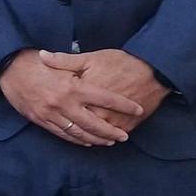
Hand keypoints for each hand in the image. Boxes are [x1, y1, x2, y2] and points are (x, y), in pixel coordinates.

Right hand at [0, 48, 141, 146]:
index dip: (124, 105)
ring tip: (109, 141)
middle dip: (112, 131)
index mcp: (72, 87)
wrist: (9, 69)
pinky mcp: (41, 120)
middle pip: (95, 123)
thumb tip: (101, 78)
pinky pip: (63, 135)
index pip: (106, 99)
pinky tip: (86, 141)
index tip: (137, 109)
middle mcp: (64, 104)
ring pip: (79, 133)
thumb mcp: (61, 63)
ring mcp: (52, 114)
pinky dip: (77, 139)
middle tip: (124, 136)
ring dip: (96, 139)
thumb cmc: (36, 62)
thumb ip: (80, 72)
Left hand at [38, 47, 168, 128]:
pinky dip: (107, 138)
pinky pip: (113, 136)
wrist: (154, 71)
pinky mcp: (128, 125)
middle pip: (80, 126)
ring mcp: (114, 120)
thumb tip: (42, 56)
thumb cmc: (121, 62)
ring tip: (84, 138)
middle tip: (62, 128)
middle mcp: (98, 111)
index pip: (66, 109)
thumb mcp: (91, 58)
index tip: (48, 111)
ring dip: (89, 137)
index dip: (56, 112)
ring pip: (96, 135)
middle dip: (70, 128)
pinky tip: (102, 139)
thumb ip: (65, 60)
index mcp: (84, 93)